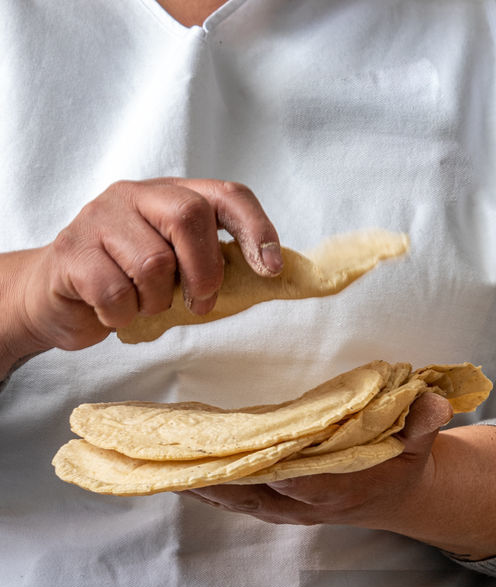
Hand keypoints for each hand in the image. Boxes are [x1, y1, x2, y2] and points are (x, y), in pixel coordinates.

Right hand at [5, 178, 280, 359]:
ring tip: (142, 305)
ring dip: (156, 302)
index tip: (271, 269)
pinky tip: (114, 313)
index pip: (227, 195)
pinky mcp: (72, 251)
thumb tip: (272, 277)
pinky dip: (123, 315)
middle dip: (203, 272)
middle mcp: (135, 196)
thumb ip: (213, 266)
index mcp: (170, 196)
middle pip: (189, 217)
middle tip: (199, 303)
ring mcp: (99, 218)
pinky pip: (115, 292)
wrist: (56, 298)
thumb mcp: (176, 272)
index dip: (255, 229)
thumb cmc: (126, 284)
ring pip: (152, 263)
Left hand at [187, 391, 453, 527]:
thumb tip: (432, 403)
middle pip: (249, 492)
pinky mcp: (269, 503)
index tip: (237, 451)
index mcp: (335, 487)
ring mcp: (282, 507)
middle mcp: (302, 503)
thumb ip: (424, 422)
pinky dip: (201, 483)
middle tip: (170, 455)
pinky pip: (229, 495)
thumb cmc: (404, 462)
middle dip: (210, 476)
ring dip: (195, 482)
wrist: (398, 495)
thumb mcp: (422, 440)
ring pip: (232, 497)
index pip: (295, 479)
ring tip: (152, 462)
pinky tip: (170, 467)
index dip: (266, 468)